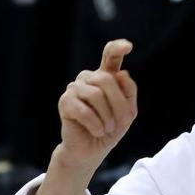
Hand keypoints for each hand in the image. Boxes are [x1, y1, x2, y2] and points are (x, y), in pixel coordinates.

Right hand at [55, 39, 137, 174]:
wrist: (91, 149)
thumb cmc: (110, 128)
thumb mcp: (128, 111)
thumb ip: (128, 91)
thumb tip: (122, 73)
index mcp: (106, 76)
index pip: (110, 56)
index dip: (117, 48)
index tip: (128, 46)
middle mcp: (89, 78)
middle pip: (107, 80)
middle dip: (119, 104)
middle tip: (121, 123)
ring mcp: (75, 88)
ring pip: (97, 94)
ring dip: (108, 116)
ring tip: (107, 128)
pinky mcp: (65, 102)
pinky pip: (84, 110)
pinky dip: (96, 124)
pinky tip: (98, 131)